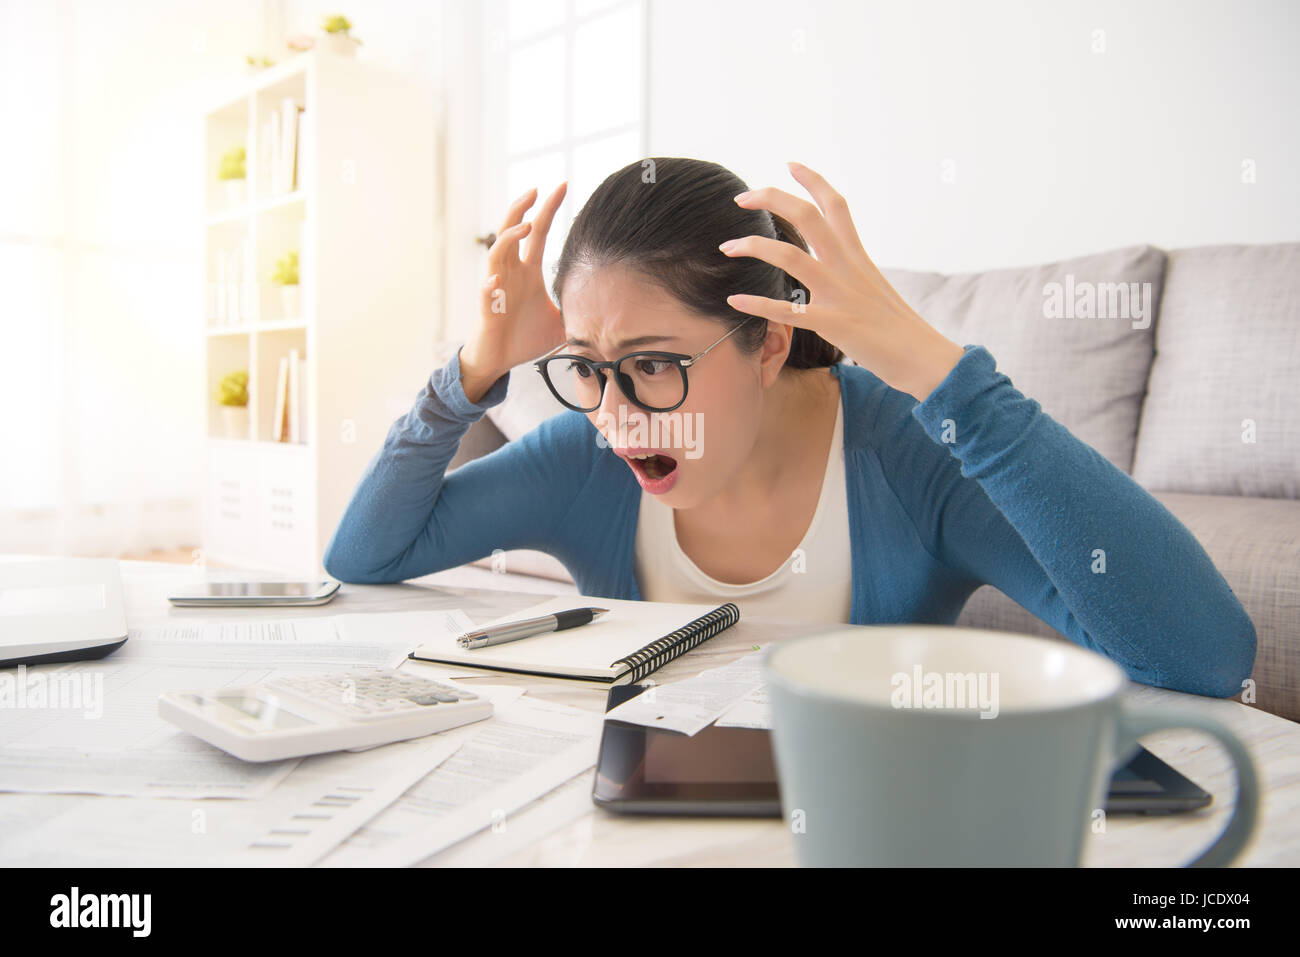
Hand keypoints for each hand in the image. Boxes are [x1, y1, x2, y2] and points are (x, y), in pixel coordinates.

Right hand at [460, 182, 567, 400]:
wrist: (500, 360)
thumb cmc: (525, 338)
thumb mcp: (561, 322)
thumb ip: (580, 311)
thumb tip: (614, 313)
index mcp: (528, 272)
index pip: (538, 233)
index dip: (547, 209)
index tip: (561, 185)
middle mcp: (511, 273)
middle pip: (511, 231)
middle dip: (522, 208)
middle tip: (536, 189)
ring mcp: (497, 289)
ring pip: (496, 254)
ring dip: (508, 238)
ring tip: (524, 227)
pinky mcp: (488, 311)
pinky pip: (486, 294)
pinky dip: (489, 286)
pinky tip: (495, 280)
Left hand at [720, 161, 964, 402]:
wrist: (924, 357)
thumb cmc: (898, 328)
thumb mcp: (874, 287)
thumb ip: (852, 272)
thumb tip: (836, 268)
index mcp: (858, 256)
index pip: (835, 205)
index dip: (813, 180)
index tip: (789, 164)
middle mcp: (847, 267)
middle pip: (807, 216)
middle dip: (771, 199)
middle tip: (741, 198)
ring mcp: (839, 294)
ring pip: (790, 256)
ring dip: (753, 246)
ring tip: (727, 246)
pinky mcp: (833, 324)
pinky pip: (788, 311)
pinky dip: (758, 304)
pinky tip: (735, 300)